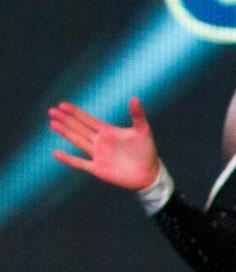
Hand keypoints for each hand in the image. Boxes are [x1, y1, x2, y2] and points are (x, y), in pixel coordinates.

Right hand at [47, 97, 162, 191]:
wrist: (149, 174)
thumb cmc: (147, 151)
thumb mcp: (143, 130)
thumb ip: (137, 115)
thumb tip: (134, 98)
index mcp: (108, 132)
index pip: (88, 120)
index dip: (75, 112)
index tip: (62, 104)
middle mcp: (100, 142)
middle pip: (79, 128)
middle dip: (66, 120)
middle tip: (51, 111)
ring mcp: (98, 155)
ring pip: (77, 142)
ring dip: (65, 133)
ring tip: (53, 123)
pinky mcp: (98, 169)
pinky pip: (80, 163)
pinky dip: (68, 159)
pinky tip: (56, 153)